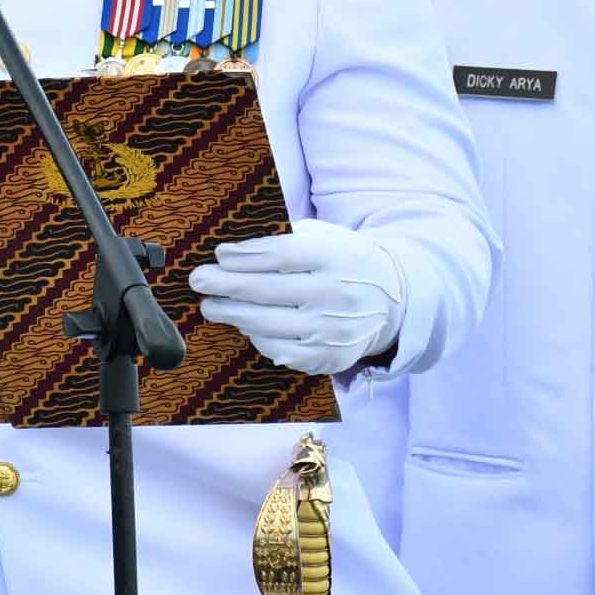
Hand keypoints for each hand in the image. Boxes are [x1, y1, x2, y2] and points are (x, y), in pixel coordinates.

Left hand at [188, 218, 406, 374]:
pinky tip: (246, 326)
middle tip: (199, 281)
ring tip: (212, 305)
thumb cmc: (348, 263)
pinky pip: (283, 352)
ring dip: (234, 314)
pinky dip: (259, 339)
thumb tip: (235, 252)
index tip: (220, 254)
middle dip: (226, 286)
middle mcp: (337, 294)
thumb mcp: (330, 237)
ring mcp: (334, 330)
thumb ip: (289, 239)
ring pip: (270, 324)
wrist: (395, 300)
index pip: (282, 255)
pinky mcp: (330, 357)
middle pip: (269, 291)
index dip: (246, 256)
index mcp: (337, 257)